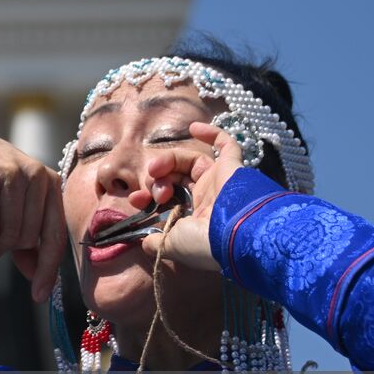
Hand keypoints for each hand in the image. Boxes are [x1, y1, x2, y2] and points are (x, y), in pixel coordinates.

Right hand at [0, 120, 66, 301]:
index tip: (40, 296)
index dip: (48, 269)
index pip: (55, 236)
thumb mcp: (14, 206)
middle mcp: (37, 176)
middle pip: (29, 238)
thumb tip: (38, 278)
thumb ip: (28, 240)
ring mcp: (13, 175)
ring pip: (10, 234)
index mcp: (52, 184)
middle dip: (9, 248)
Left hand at [134, 121, 243, 272]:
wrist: (238, 235)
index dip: (149, 197)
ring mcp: (220, 181)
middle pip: (176, 178)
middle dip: (157, 181)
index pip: (169, 200)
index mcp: (195, 217)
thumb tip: (143, 243)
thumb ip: (156, 242)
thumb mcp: (172, 245)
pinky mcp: (233, 166)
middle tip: (154, 191)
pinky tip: (193, 128)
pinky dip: (211, 133)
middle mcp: (208, 198)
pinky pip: (227, 144)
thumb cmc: (204, 241)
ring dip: (169, 160)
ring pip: (191, 161)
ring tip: (156, 168)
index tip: (136, 200)